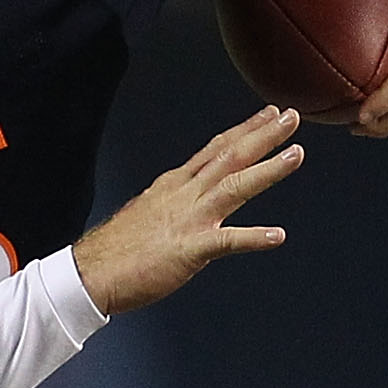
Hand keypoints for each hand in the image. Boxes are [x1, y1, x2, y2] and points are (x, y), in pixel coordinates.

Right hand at [71, 106, 299, 316]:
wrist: (91, 272)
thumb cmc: (117, 249)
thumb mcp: (148, 212)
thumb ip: (173, 203)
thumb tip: (185, 201)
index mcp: (175, 186)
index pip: (216, 149)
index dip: (244, 130)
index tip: (268, 114)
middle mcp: (185, 195)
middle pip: (230, 157)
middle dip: (263, 135)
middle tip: (291, 117)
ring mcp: (189, 220)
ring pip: (235, 187)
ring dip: (268, 170)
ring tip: (296, 155)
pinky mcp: (189, 250)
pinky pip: (227, 242)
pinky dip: (254, 238)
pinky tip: (278, 236)